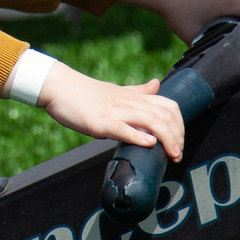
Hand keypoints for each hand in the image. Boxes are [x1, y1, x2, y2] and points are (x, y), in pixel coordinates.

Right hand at [39, 64, 186, 162]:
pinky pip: (123, 128)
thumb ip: (139, 91)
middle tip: (177, 155)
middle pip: (165, 115)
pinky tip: (149, 143)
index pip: (169, 107)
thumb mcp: (117, 91)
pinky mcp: (100, 121)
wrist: (60, 87)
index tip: (179, 142)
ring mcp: (115, 111)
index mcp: (134, 97)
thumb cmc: (86, 93)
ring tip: (171, 154)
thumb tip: (157, 84)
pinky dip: (138, 136)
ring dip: (166, 139)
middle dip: (177, 136)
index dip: (180, 125)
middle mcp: (129, 102)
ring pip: (150, 120)